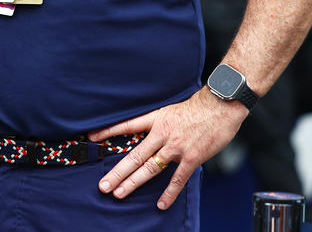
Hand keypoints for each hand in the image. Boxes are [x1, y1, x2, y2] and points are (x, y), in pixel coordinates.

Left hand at [89, 87, 246, 209]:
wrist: (220, 106)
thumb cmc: (198, 107)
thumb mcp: (170, 109)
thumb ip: (158, 122)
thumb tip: (148, 133)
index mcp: (156, 119)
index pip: (127, 125)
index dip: (108, 131)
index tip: (91, 138)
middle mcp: (161, 134)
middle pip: (134, 156)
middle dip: (117, 172)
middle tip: (103, 185)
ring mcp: (175, 148)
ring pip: (150, 168)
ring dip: (133, 183)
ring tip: (119, 193)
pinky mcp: (191, 158)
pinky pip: (177, 179)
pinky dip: (169, 193)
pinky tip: (160, 204)